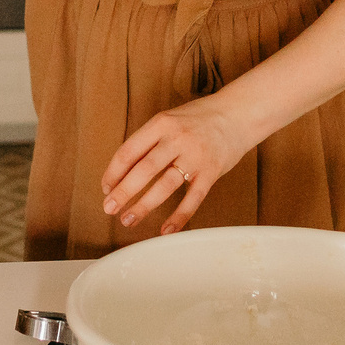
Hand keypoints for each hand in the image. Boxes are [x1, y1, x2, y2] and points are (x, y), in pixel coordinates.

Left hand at [100, 96, 256, 233]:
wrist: (238, 113)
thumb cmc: (200, 118)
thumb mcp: (170, 120)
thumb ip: (150, 141)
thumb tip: (123, 170)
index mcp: (161, 123)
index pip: (129, 151)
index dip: (113, 172)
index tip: (106, 188)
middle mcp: (177, 139)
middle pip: (144, 170)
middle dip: (123, 192)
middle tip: (109, 209)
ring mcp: (195, 156)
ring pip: (165, 186)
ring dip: (144, 206)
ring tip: (128, 219)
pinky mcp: (211, 172)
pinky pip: (192, 199)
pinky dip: (178, 217)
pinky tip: (165, 230)